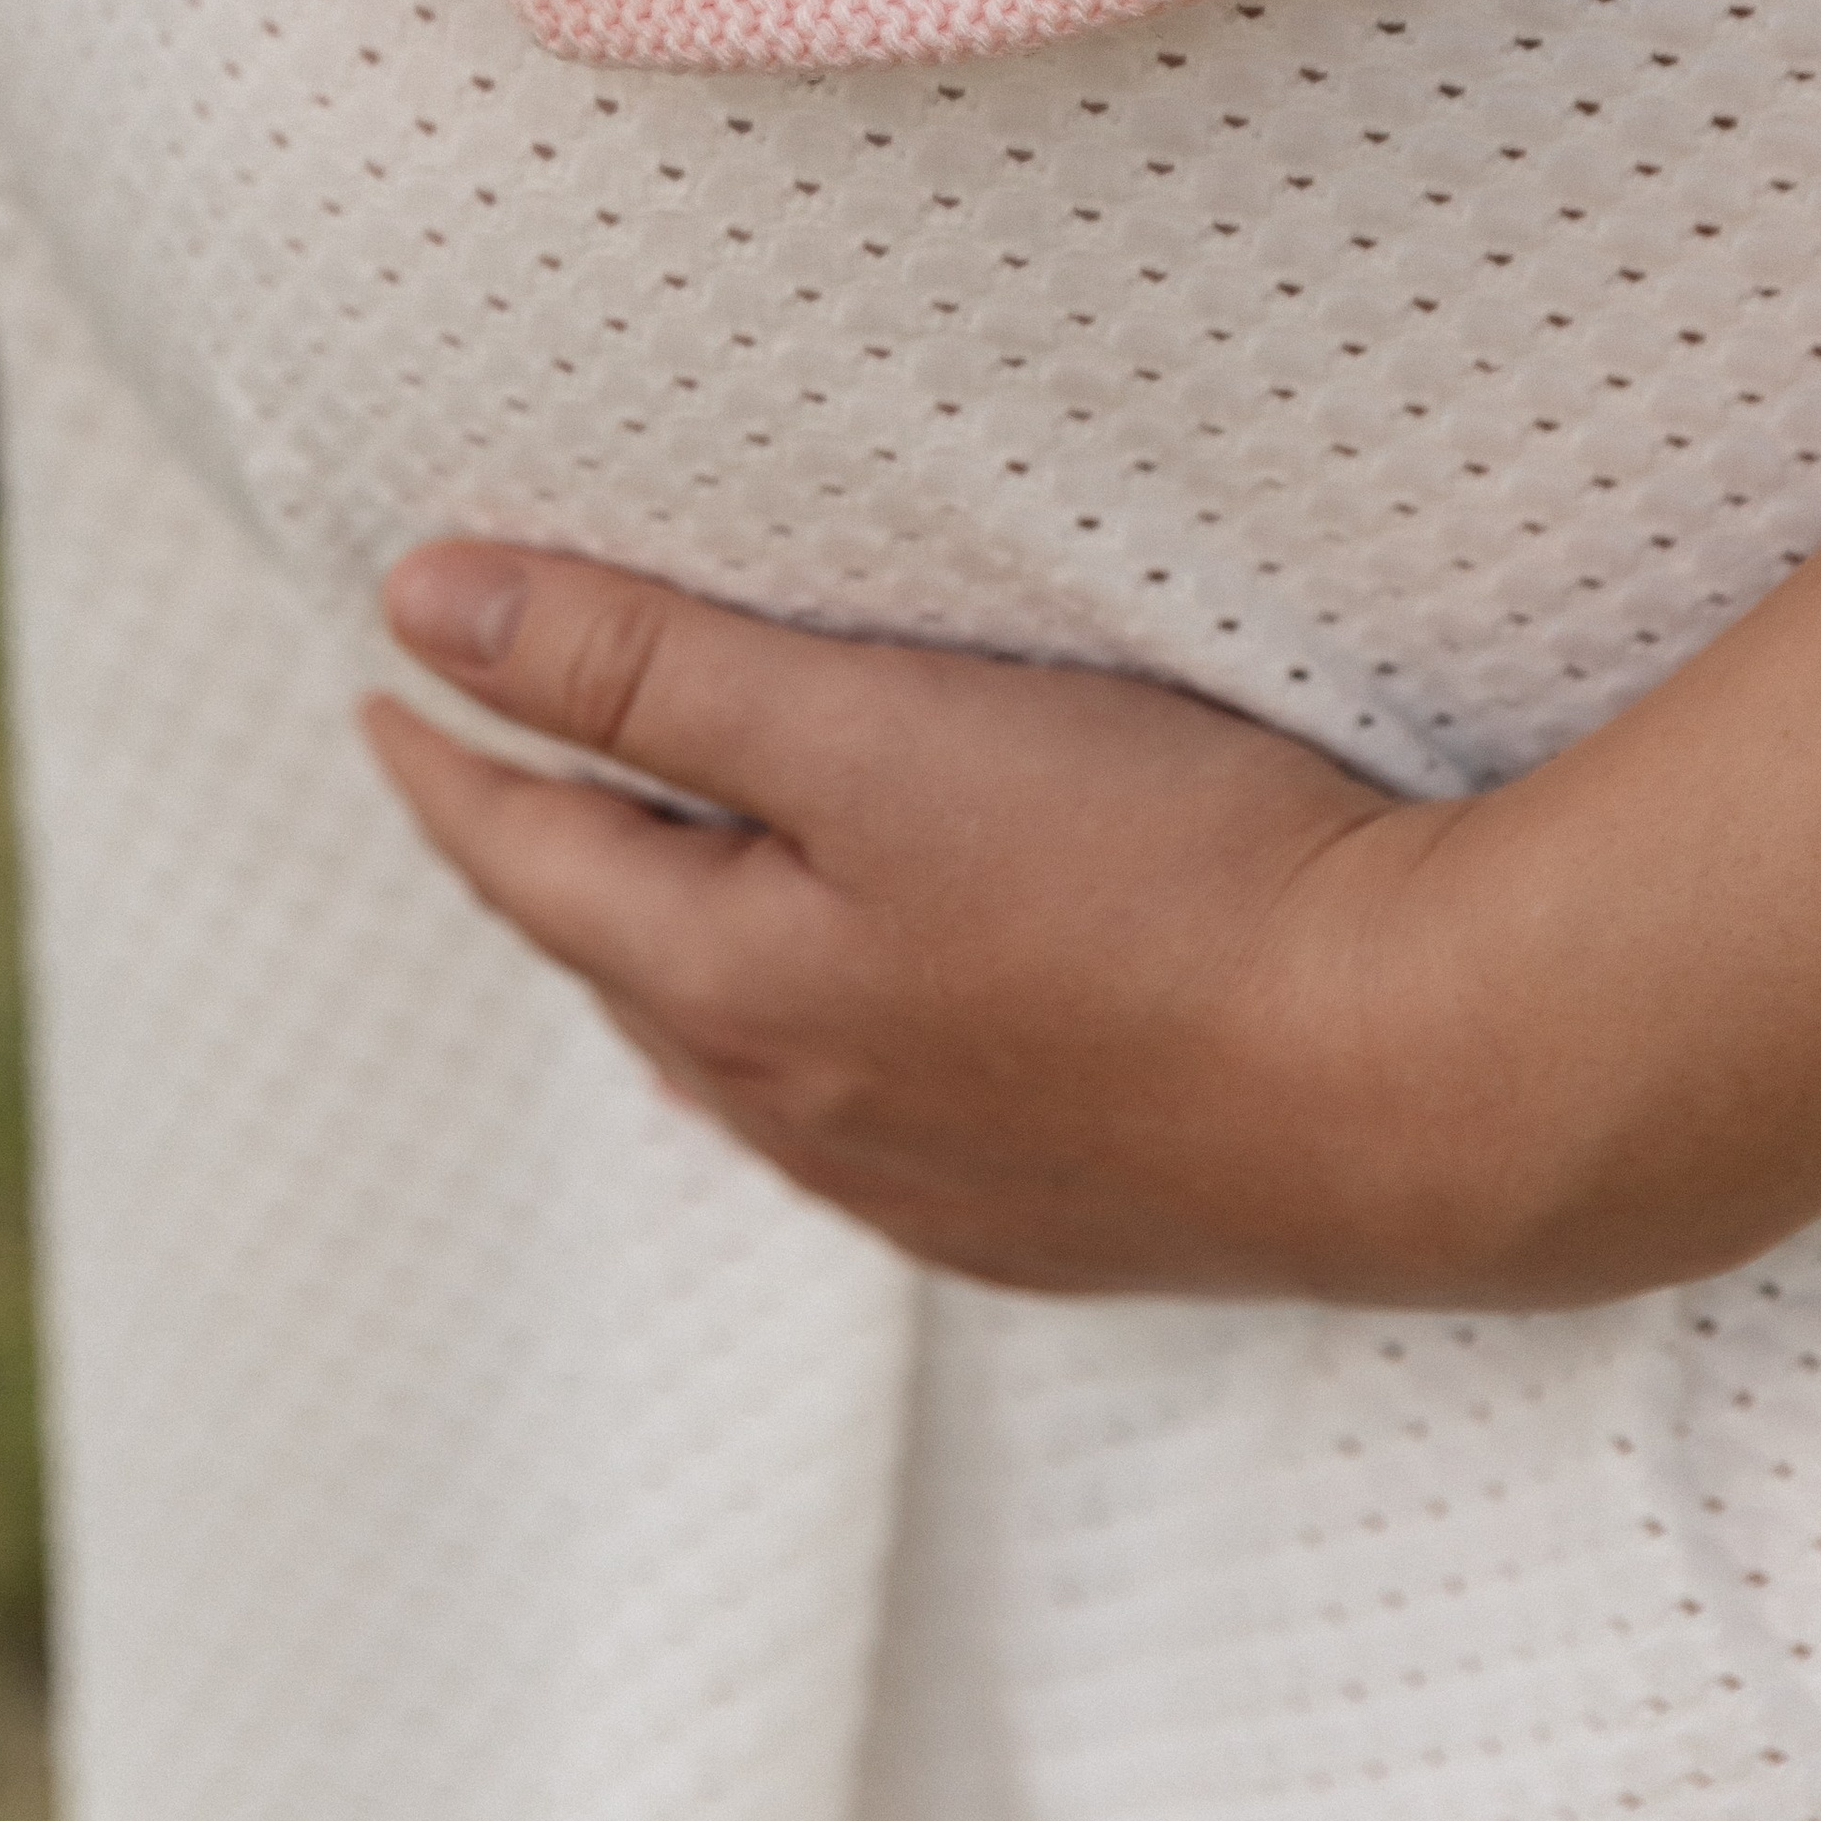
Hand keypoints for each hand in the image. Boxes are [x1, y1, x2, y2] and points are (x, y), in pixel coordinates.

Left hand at [367, 543, 1470, 1300]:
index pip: (535, 864)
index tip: (384, 695)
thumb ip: (645, 668)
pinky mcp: (1074, 1213)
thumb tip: (424, 607)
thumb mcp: (868, 735)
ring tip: (654, 893)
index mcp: (737, 995)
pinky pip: (876, 1121)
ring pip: (748, 1059)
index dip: (449, 766)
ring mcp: (947, 1186)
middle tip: (498, 779)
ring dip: (678, 962)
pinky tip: (863, 1028)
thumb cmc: (1158, 882)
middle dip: (548, 867)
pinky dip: (816, 1042)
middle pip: (627, 969)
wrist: (1435, 1085)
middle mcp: (814, 1117)